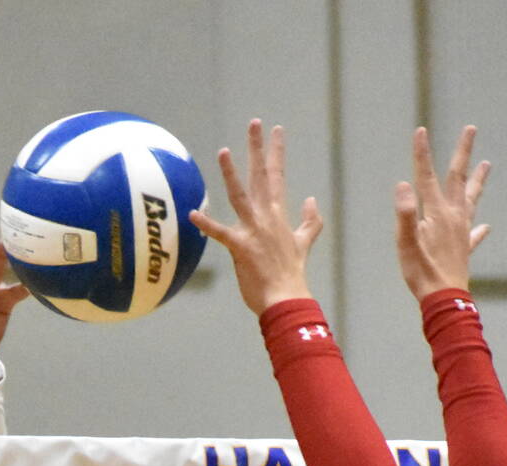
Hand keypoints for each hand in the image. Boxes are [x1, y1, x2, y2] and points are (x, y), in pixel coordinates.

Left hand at [190, 120, 322, 315]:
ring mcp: (253, 231)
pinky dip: (206, 224)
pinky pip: (220, 233)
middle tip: (255, 123)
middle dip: (257, 148)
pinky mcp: (240, 248)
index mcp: (278, 214)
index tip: (276, 130)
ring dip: (231, 174)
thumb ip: (310, 221)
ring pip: (240, 196)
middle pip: (261, 176)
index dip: (276, 151)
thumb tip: (313, 200)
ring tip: (223, 151)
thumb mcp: (304, 244)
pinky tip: (193, 213)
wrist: (287, 300)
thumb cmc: (291, 275)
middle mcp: (266, 217)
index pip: (278, 175)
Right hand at [394, 125, 490, 299]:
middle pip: (458, 178)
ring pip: (471, 199)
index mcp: (437, 214)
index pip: (426, 177)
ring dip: (477, 180)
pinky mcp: (464, 249)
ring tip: (487, 164)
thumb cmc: (422, 274)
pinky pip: (474, 235)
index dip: (422, 153)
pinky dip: (479, 229)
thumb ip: (404, 214)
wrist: (445, 301)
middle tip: (471, 129)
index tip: (421, 130)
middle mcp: (454, 217)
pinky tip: (486, 226)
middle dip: (462, 152)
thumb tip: (403, 185)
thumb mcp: (405, 244)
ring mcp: (462, 232)